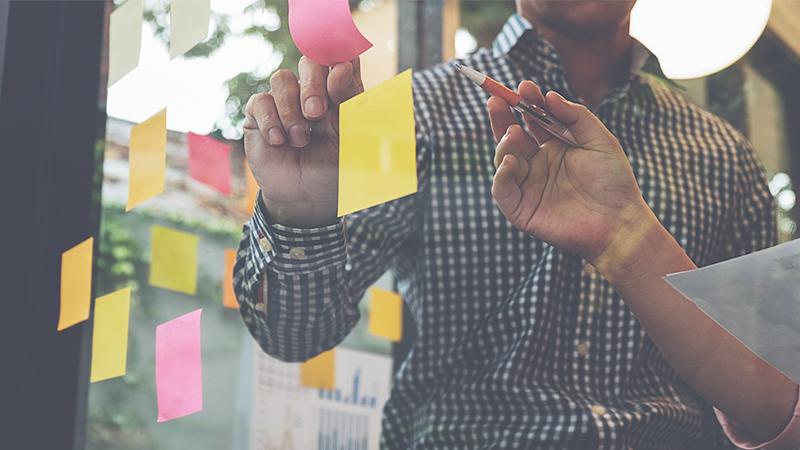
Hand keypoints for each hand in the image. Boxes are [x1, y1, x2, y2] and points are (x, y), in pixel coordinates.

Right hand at [243, 56, 363, 226]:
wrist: (306, 197)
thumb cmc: (332, 168)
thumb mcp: (347, 137)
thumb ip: (347, 101)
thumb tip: (341, 66)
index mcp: (340, 93)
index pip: (342, 59)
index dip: (340, 52)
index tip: (342, 63)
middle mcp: (312, 91)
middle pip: (310, 62)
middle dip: (312, 84)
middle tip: (316, 113)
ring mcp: (284, 101)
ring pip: (281, 79)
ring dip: (291, 110)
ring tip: (299, 140)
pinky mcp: (259, 115)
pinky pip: (260, 101)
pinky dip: (271, 121)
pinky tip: (278, 141)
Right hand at [488, 81, 657, 273]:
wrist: (620, 222)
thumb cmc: (614, 182)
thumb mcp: (600, 140)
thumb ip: (576, 116)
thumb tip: (549, 95)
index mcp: (554, 146)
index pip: (531, 120)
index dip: (524, 103)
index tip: (523, 87)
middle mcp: (537, 164)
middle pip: (510, 136)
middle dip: (501, 116)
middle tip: (496, 99)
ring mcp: (527, 186)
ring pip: (503, 159)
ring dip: (504, 143)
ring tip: (514, 133)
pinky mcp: (521, 210)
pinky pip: (502, 190)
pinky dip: (501, 175)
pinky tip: (510, 161)